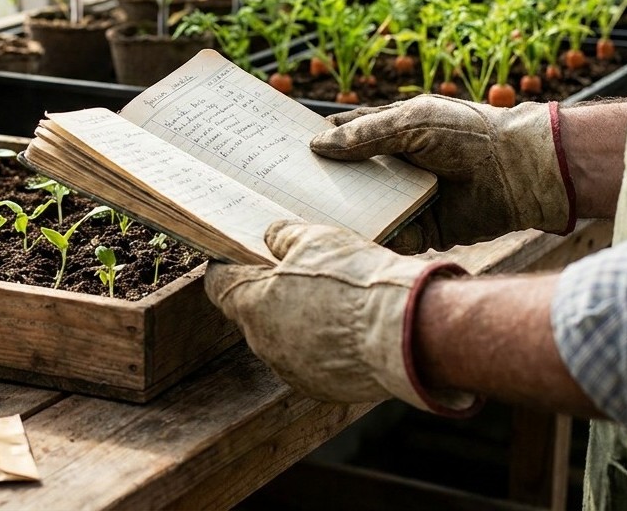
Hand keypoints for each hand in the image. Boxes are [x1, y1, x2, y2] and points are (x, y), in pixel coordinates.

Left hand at [205, 220, 477, 413]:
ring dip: (299, 323)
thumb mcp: (316, 239)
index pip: (219, 285)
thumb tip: (272, 238)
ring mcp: (291, 370)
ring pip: (283, 339)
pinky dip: (323, 348)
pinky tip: (349, 332)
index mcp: (252, 304)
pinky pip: (311, 363)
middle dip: (271, 295)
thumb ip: (283, 236)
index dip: (229, 268)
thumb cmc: (357, 281)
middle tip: (303, 276)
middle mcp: (264, 343)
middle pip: (253, 313)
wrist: (407, 332)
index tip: (241, 258)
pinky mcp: (320, 389)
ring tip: (336, 304)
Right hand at [310, 95, 573, 251]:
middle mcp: (396, 167)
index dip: (317, 144)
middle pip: (348, 177)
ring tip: (303, 219)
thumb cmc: (468, 135)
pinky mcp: (421, 230)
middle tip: (284, 192)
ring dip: (341, 213)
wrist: (520, 172)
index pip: (344, 137)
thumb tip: (317, 145)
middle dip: (322, 183)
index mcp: (392, 133)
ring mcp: (407, 199)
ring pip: (364, 208)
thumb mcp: (411, 123)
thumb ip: (364, 135)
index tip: (283, 154)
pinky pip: (388, 235)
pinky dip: (370, 237)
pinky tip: (343, 240)